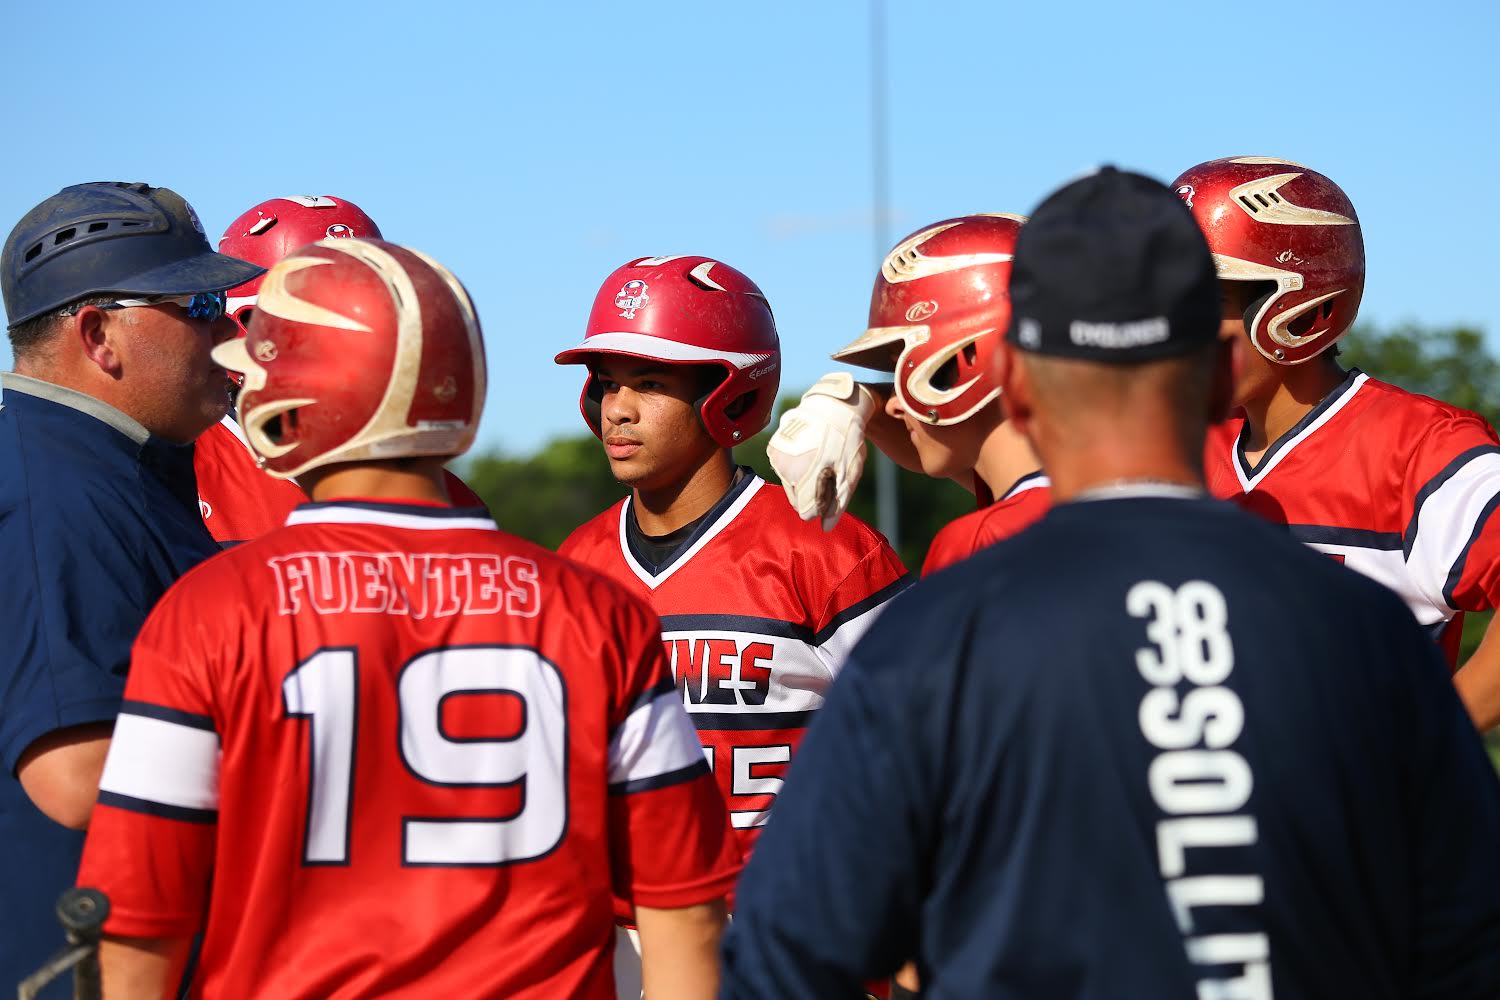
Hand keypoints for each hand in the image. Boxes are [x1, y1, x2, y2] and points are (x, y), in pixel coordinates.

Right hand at [767, 373, 875, 530]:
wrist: (833, 405)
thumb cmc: (846, 441)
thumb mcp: (849, 474)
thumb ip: (838, 504)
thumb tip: (826, 528)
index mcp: (806, 476)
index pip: (806, 512)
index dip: (822, 504)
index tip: (832, 487)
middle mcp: (786, 468)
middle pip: (796, 501)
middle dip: (811, 493)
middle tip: (827, 472)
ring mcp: (776, 457)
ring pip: (789, 486)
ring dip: (803, 480)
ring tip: (818, 459)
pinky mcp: (773, 448)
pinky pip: (783, 470)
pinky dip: (794, 468)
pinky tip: (808, 452)